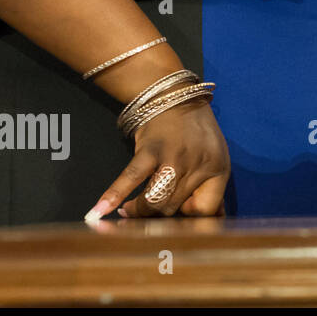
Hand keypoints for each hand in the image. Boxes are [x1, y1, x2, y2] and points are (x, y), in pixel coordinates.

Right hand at [85, 100, 230, 218]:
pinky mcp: (150, 150)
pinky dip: (113, 196)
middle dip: (158, 216)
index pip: (205, 209)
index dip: (189, 216)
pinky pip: (131, 178)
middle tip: (146, 215)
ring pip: (155, 201)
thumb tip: (216, 218)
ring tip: (128, 212)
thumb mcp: (215, 156)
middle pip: (174, 208)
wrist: (175, 97)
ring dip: (139, 212)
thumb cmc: (196, 132)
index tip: (177, 212)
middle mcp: (199, 165)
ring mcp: (174, 157)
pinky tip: (98, 212)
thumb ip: (212, 187)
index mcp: (218, 168)